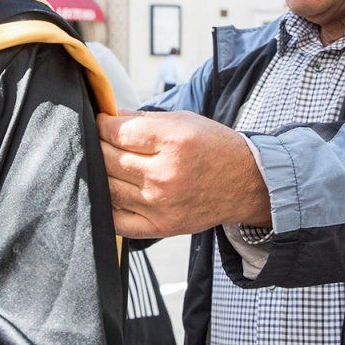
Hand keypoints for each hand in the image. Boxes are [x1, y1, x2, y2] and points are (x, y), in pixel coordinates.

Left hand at [98, 110, 269, 237]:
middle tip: (101, 141)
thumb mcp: (183, 121)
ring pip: (107, 187)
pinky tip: (111, 193)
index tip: (102, 122)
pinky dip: (107, 206)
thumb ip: (142, 119)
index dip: (102, 124)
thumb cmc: (213, 147)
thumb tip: (106, 117)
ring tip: (106, 164)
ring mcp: (161, 204)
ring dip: (100, 173)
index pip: (117, 132)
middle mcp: (165, 174)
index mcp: (174, 141)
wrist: (246, 183)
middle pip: (107, 159)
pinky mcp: (160, 227)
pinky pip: (117, 221)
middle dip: (98, 145)